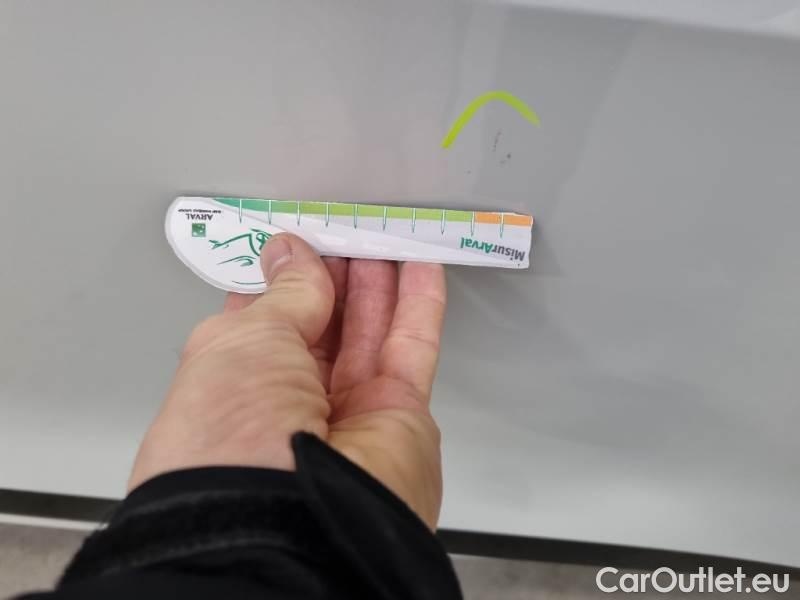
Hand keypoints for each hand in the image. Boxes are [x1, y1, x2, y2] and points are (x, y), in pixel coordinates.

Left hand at [129, 234, 446, 527]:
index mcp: (234, 388)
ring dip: (377, 284)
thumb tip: (294, 253)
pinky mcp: (398, 418)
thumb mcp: (244, 342)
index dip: (281, 278)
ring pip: (369, 335)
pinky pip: (412, 351)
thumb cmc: (231, 437)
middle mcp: (289, 405)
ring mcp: (347, 413)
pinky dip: (420, 307)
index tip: (298, 239)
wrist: (288, 518)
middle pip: (321, 327)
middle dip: (332, 277)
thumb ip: (284, 293)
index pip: (263, 322)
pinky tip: (422, 267)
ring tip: (384, 236)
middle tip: (347, 230)